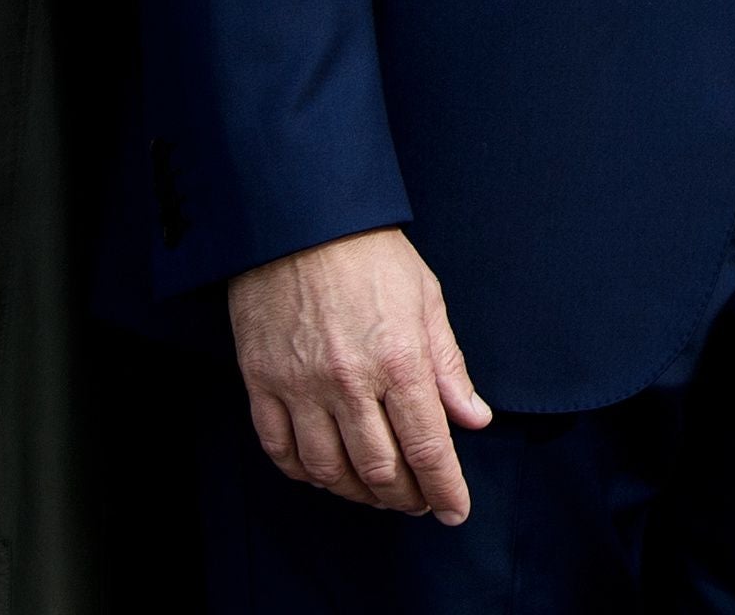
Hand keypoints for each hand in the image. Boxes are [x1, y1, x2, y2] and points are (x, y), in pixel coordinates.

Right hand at [225, 227, 490, 522]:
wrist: (299, 223)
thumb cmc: (371, 256)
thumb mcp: (427, 301)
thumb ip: (449, 366)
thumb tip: (474, 418)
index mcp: (399, 360)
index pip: (427, 446)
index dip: (445, 487)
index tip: (455, 511)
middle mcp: (349, 382)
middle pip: (380, 468)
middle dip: (406, 497)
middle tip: (420, 502)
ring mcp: (300, 387)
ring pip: (329, 469)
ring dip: (358, 493)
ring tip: (379, 493)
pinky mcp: (261, 384)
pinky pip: (280, 450)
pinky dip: (305, 474)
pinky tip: (326, 474)